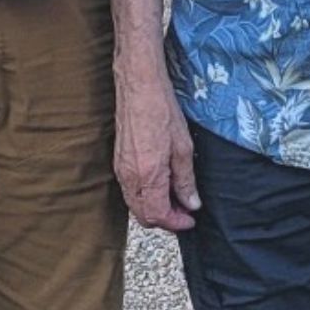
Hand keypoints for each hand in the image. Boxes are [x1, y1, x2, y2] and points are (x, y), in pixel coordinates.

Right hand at [115, 73, 199, 231]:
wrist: (138, 86)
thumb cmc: (161, 111)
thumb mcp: (183, 148)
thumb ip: (186, 180)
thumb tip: (192, 203)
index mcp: (147, 175)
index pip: (158, 215)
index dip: (176, 223)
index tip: (190, 219)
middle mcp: (129, 177)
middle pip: (143, 215)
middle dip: (165, 219)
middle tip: (185, 211)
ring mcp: (120, 170)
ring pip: (135, 205)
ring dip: (154, 208)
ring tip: (176, 198)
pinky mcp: (117, 162)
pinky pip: (129, 191)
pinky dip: (145, 197)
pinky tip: (161, 185)